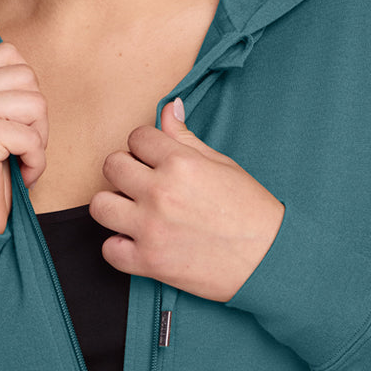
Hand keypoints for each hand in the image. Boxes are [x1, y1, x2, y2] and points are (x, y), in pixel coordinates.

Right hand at [0, 42, 47, 233]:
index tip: (12, 123)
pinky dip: (36, 162)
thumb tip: (28, 69)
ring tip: (18, 159)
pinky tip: (18, 175)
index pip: (10, 54)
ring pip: (36, 103)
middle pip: (28, 76)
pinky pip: (32, 137)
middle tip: (19, 146)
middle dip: (36, 115)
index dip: (25, 90)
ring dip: (38, 139)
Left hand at [89, 99, 284, 300]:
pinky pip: (109, 250)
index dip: (144, 146)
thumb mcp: (220, 163)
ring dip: (114, 206)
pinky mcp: (149, 262)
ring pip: (100, 206)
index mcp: (180, 163)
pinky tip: (137, 241)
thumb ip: (185, 137)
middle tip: (141, 182)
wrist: (271, 258)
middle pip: (111, 166)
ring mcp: (151, 228)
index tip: (153, 157)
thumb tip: (169, 108)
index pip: (136, 137)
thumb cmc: (251, 210)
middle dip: (125, 170)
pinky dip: (119, 247)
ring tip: (133, 210)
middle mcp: (160, 192)